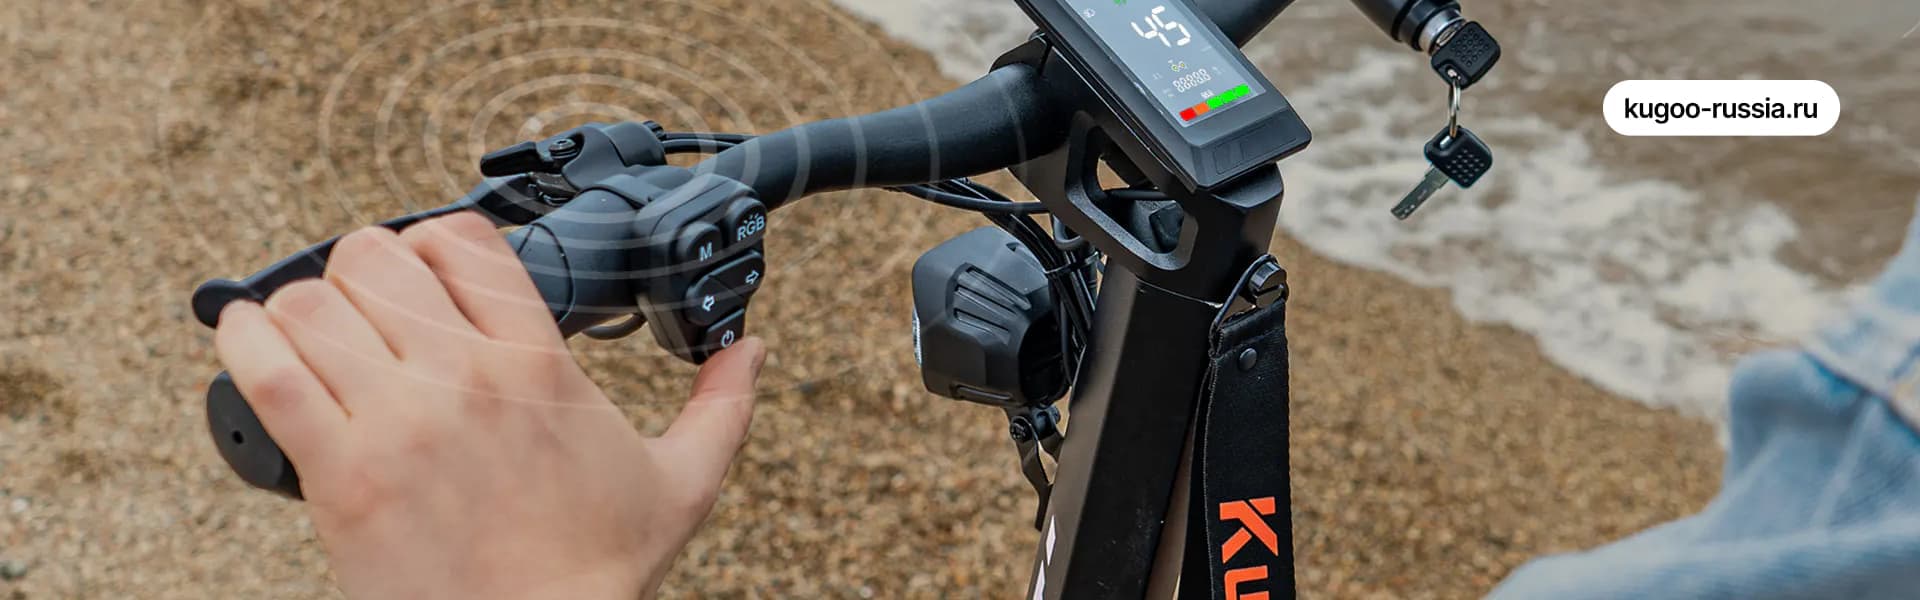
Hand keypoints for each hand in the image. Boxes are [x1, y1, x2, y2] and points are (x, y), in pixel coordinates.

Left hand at [212, 212, 765, 598]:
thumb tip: (752, 353)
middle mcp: (466, 380)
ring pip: (314, 301)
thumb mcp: (683, 484)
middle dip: (364, 270)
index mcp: (539, 366)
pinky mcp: (341, 475)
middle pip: (376, 257)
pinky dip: (244, 338)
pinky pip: (267, 368)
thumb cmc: (598, 571)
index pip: (462, 242)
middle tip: (368, 307)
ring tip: (315, 335)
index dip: (436, 244)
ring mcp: (399, 424)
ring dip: (305, 306)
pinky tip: (250, 338)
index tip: (431, 273)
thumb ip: (721, 407)